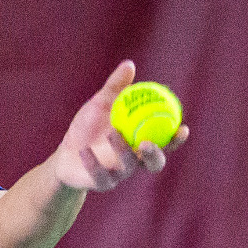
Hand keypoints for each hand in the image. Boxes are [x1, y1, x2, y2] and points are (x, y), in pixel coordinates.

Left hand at [50, 60, 184, 192]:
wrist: (65, 154)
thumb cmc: (88, 128)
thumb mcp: (100, 104)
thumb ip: (116, 88)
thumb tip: (129, 64)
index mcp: (140, 142)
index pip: (165, 143)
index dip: (176, 139)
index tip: (183, 128)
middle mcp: (134, 161)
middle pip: (154, 164)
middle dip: (155, 155)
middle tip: (148, 141)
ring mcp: (118, 174)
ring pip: (128, 168)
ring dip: (123, 151)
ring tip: (114, 132)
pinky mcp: (100, 183)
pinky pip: (100, 176)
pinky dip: (93, 163)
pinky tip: (85, 150)